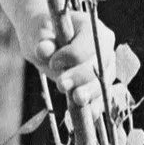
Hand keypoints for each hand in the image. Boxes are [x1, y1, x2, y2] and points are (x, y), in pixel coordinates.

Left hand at [0, 0, 132, 114]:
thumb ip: (42, 41)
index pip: (88, 45)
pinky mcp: (99, 84)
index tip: (53, 62)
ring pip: (103, 83)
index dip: (72, 56)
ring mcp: (105, 67)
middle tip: (60, 85)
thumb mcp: (38, 33)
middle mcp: (105, 48)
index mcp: (93, 29)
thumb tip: (44, 49)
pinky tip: (88, 115)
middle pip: (99, 66)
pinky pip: (100, 97)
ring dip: (89, 93)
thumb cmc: (42, 32)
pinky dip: (94, 106)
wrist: (44, 39)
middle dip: (81, 77)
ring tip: (75, 101)